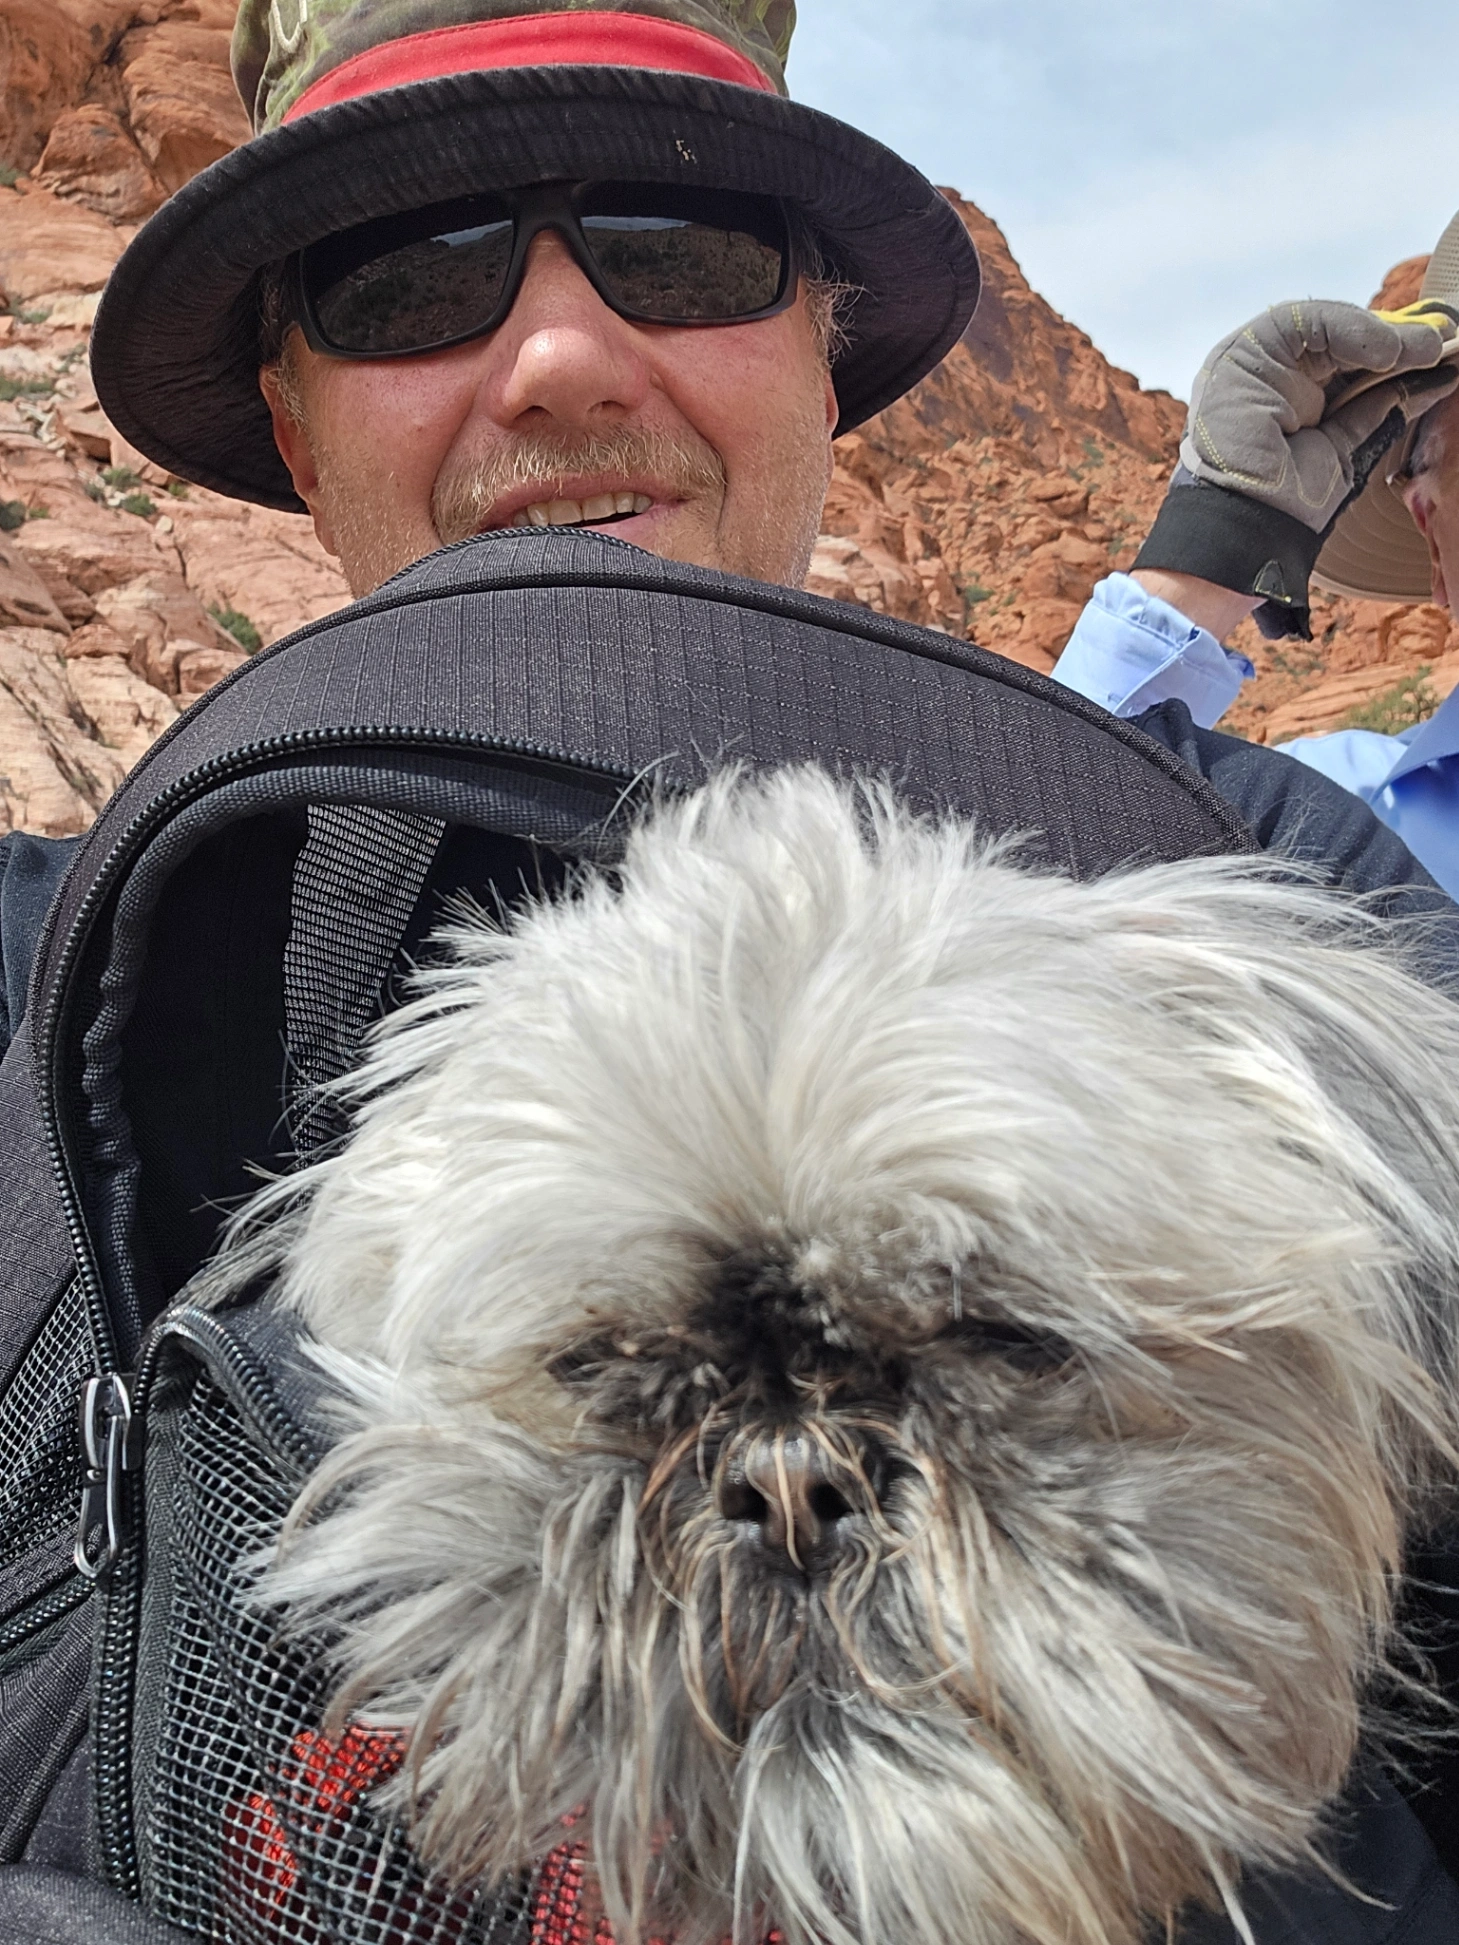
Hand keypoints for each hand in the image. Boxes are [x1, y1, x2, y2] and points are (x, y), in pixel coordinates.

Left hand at [1135, 298, 1458, 638]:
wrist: (1240, 509)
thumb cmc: (1230, 428)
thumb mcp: (1260, 347)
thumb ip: (1328, 327)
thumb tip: (1396, 344)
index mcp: (1263, 355)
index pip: (1323, 324)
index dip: (1363, 324)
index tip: (1391, 338)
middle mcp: (1293, 380)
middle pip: (1358, 346)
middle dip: (1397, 338)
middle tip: (1437, 333)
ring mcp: (1323, 412)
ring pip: (1378, 374)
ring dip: (1412, 360)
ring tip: (1443, 350)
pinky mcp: (1346, 445)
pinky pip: (1387, 409)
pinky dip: (1417, 391)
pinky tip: (1439, 378)